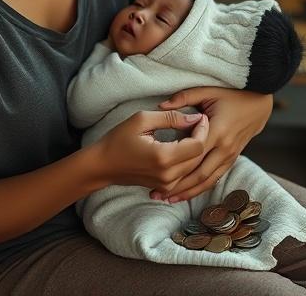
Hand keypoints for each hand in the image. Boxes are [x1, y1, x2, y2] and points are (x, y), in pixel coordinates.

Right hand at [94, 110, 208, 193]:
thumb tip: (194, 117)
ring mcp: (166, 184)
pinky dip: (188, 161)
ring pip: (194, 167)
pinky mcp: (164, 187)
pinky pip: (185, 174)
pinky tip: (182, 147)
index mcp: (164, 157)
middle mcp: (168, 174)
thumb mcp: (142, 120)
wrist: (102, 166)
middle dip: (201, 138)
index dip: (202, 129)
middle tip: (197, 123)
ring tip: (190, 133)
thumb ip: (171, 118)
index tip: (200, 117)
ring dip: (196, 150)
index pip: (198, 145)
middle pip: (199, 157)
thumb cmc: (118, 140)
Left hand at [153, 87, 272, 202]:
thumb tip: (160, 105)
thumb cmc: (232, 95)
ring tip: (168, 200)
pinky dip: (200, 188)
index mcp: (217, 130)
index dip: (174, 166)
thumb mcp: (208, 91)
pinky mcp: (232, 159)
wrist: (259, 104)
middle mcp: (225, 147)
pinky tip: (186, 194)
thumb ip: (184, 98)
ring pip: (207, 180)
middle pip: (199, 173)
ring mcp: (230, 156)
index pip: (193, 153)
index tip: (156, 173)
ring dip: (188, 192)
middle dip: (178, 186)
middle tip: (156, 194)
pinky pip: (215, 178)